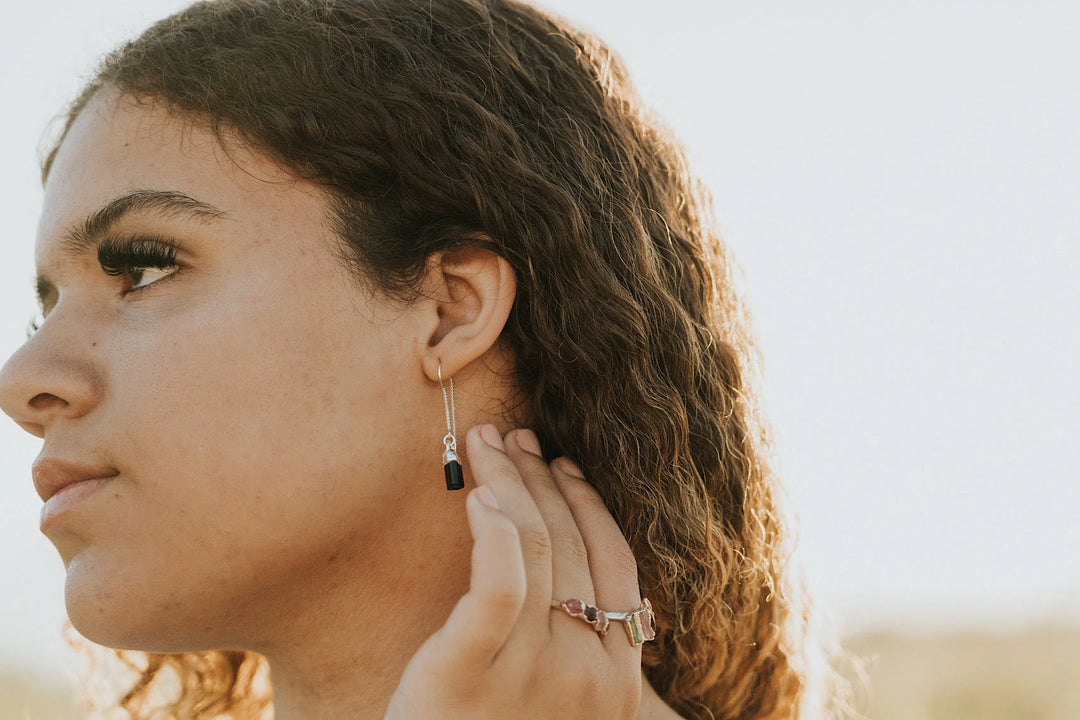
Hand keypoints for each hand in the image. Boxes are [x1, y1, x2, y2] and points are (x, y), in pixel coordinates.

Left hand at [383, 424, 645, 719]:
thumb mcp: (557, 707)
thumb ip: (576, 650)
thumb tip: (569, 572)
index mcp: (618, 678)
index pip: (616, 563)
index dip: (588, 504)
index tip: (562, 465)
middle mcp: (588, 672)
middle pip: (573, 544)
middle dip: (542, 478)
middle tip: (515, 436)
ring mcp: (534, 672)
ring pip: (535, 547)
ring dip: (511, 481)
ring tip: (487, 445)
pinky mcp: (469, 671)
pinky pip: (497, 583)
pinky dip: (494, 530)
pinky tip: (477, 496)